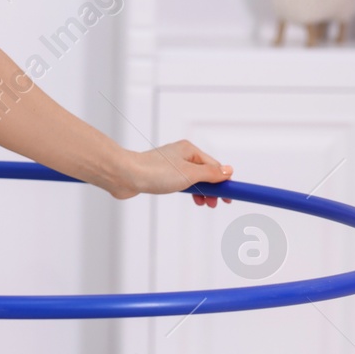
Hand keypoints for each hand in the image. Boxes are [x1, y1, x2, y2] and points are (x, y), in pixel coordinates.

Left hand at [108, 140, 233, 207]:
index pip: (214, 166)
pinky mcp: (159, 175)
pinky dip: (187, 191)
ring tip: (203, 204)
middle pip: (204, 172)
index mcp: (189, 149)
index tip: (229, 197)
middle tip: (215, 204)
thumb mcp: (190, 174)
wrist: (125, 175)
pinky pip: (180, 182)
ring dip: (201, 192)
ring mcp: (169, 165)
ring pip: (192, 179)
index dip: (223, 182)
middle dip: (212, 189)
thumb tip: (229, 171)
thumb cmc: (155, 172)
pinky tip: (189, 198)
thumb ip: (211, 174)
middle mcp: (180, 155)